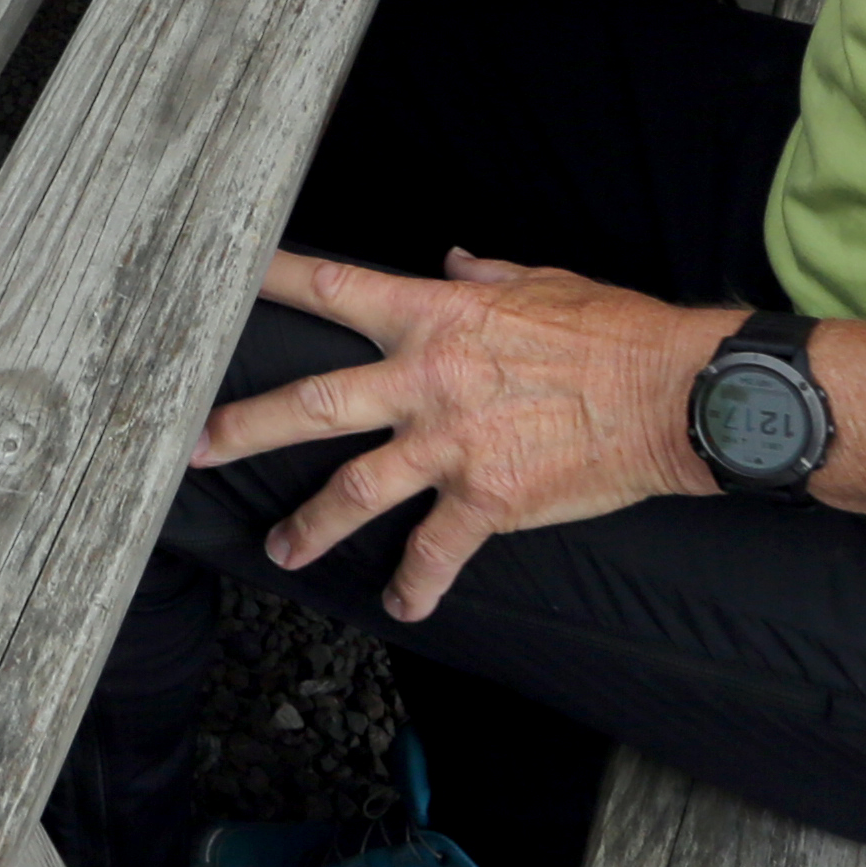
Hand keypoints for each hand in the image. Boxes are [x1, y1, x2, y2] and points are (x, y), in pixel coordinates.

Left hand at [194, 247, 735, 620]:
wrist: (673, 394)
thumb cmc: (613, 330)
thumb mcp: (542, 282)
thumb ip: (483, 277)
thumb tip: (451, 261)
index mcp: (434, 318)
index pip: (332, 289)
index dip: (271, 282)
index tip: (219, 284)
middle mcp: (427, 380)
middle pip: (313, 403)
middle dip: (245, 428)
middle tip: (193, 447)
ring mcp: (451, 445)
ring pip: (355, 489)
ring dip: (311, 524)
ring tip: (280, 549)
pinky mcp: (487, 502)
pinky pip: (434, 551)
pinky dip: (415, 583)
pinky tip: (403, 605)